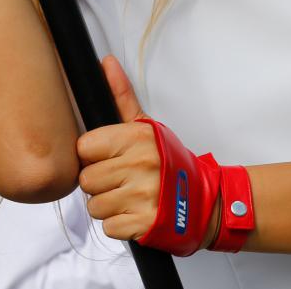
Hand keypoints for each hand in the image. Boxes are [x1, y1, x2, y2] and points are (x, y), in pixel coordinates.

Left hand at [76, 57, 163, 241]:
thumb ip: (121, 96)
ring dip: (109, 205)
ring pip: (94, 206)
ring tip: (130, 197)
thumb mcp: (148, 127)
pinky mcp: (143, 224)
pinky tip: (136, 212)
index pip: (84, 148)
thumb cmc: (172, 162)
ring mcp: (142, 196)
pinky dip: (120, 224)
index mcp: (137, 138)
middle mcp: (140, 164)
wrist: (206, 199)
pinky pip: (108, 227)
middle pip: (87, 180)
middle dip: (101, 183)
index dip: (94, 156)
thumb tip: (105, 63)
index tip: (110, 157)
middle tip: (123, 179)